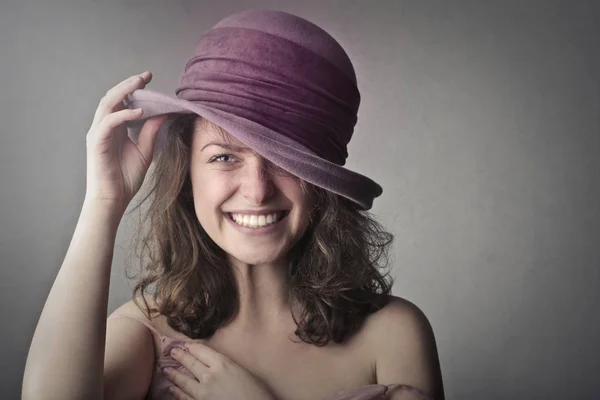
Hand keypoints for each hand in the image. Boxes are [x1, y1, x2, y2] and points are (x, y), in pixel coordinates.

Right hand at [84, 71, 169, 212]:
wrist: (113, 198)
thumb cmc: (126, 178)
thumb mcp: (145, 151)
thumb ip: (151, 132)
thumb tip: (164, 114)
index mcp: (115, 128)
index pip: (122, 102)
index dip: (133, 89)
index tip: (149, 79)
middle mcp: (104, 127)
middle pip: (113, 97)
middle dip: (129, 84)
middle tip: (146, 75)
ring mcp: (98, 133)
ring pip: (107, 104)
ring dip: (124, 91)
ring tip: (140, 83)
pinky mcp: (97, 142)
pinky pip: (109, 122)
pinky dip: (123, 115)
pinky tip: (139, 112)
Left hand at [164, 343, 277, 399]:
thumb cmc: (256, 392)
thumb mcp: (244, 372)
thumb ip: (228, 366)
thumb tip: (219, 365)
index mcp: (222, 363)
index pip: (202, 351)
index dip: (192, 347)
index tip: (186, 344)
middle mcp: (209, 375)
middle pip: (191, 363)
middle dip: (180, 356)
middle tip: (172, 352)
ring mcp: (203, 392)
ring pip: (183, 380)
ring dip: (173, 374)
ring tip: (165, 369)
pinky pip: (184, 397)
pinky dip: (176, 393)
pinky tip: (171, 389)